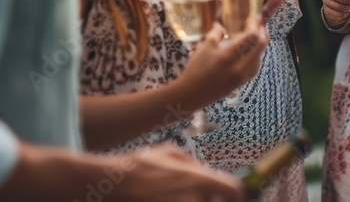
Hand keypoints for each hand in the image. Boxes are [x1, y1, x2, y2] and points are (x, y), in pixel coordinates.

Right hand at [115, 145, 243, 201]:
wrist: (113, 185)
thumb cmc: (140, 166)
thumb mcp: (170, 153)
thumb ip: (193, 164)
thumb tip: (206, 173)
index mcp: (199, 179)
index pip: (234, 192)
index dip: (236, 195)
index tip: (232, 197)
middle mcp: (195, 199)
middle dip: (212, 200)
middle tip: (198, 194)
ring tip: (174, 194)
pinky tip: (165, 198)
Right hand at [178, 18, 267, 105]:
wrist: (191, 94)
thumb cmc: (195, 69)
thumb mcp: (204, 46)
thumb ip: (216, 33)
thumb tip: (222, 24)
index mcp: (229, 56)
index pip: (252, 37)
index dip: (255, 25)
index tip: (253, 17)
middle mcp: (240, 67)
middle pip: (261, 46)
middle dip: (262, 32)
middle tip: (258, 24)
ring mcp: (242, 77)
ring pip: (260, 57)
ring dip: (260, 44)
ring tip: (256, 35)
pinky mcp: (241, 83)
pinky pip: (255, 67)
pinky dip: (257, 56)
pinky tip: (251, 51)